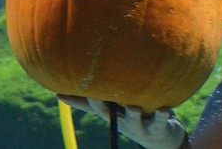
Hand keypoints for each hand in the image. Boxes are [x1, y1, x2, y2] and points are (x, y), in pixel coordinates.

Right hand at [59, 95, 186, 148]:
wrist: (162, 140)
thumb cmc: (132, 118)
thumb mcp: (109, 112)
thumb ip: (87, 103)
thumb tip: (57, 96)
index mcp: (111, 115)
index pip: (93, 105)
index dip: (86, 95)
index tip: (80, 82)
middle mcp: (121, 120)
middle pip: (108, 113)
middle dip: (102, 104)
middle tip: (97, 93)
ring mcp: (139, 126)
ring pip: (134, 119)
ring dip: (133, 113)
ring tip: (133, 106)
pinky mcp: (159, 128)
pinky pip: (160, 121)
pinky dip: (162, 115)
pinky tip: (164, 107)